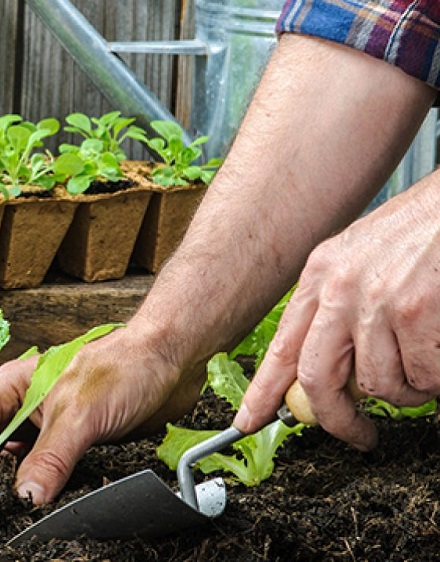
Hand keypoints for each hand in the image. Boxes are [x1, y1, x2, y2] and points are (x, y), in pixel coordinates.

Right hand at [0, 326, 202, 504]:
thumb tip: (25, 499)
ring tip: (4, 510)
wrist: (171, 362)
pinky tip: (42, 504)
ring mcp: (46, 427)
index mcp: (11, 387)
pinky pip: (46, 472)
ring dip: (12, 485)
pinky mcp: (71, 444)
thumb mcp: (79, 416)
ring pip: (16, 463)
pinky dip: (41, 489)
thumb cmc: (123, 367)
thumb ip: (50, 459)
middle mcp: (23, 407)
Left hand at [235, 182, 439, 449]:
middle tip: (358, 435)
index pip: (282, 346)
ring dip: (406, 392)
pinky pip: (423, 376)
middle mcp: (339, 288)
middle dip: (337, 418)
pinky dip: (435, 378)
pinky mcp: (415, 313)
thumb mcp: (364, 259)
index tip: (248, 422)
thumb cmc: (426, 231)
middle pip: (317, 378)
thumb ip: (340, 307)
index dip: (263, 391)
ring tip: (424, 369)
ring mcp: (377, 301)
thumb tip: (332, 368)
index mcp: (321, 274)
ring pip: (378, 385)